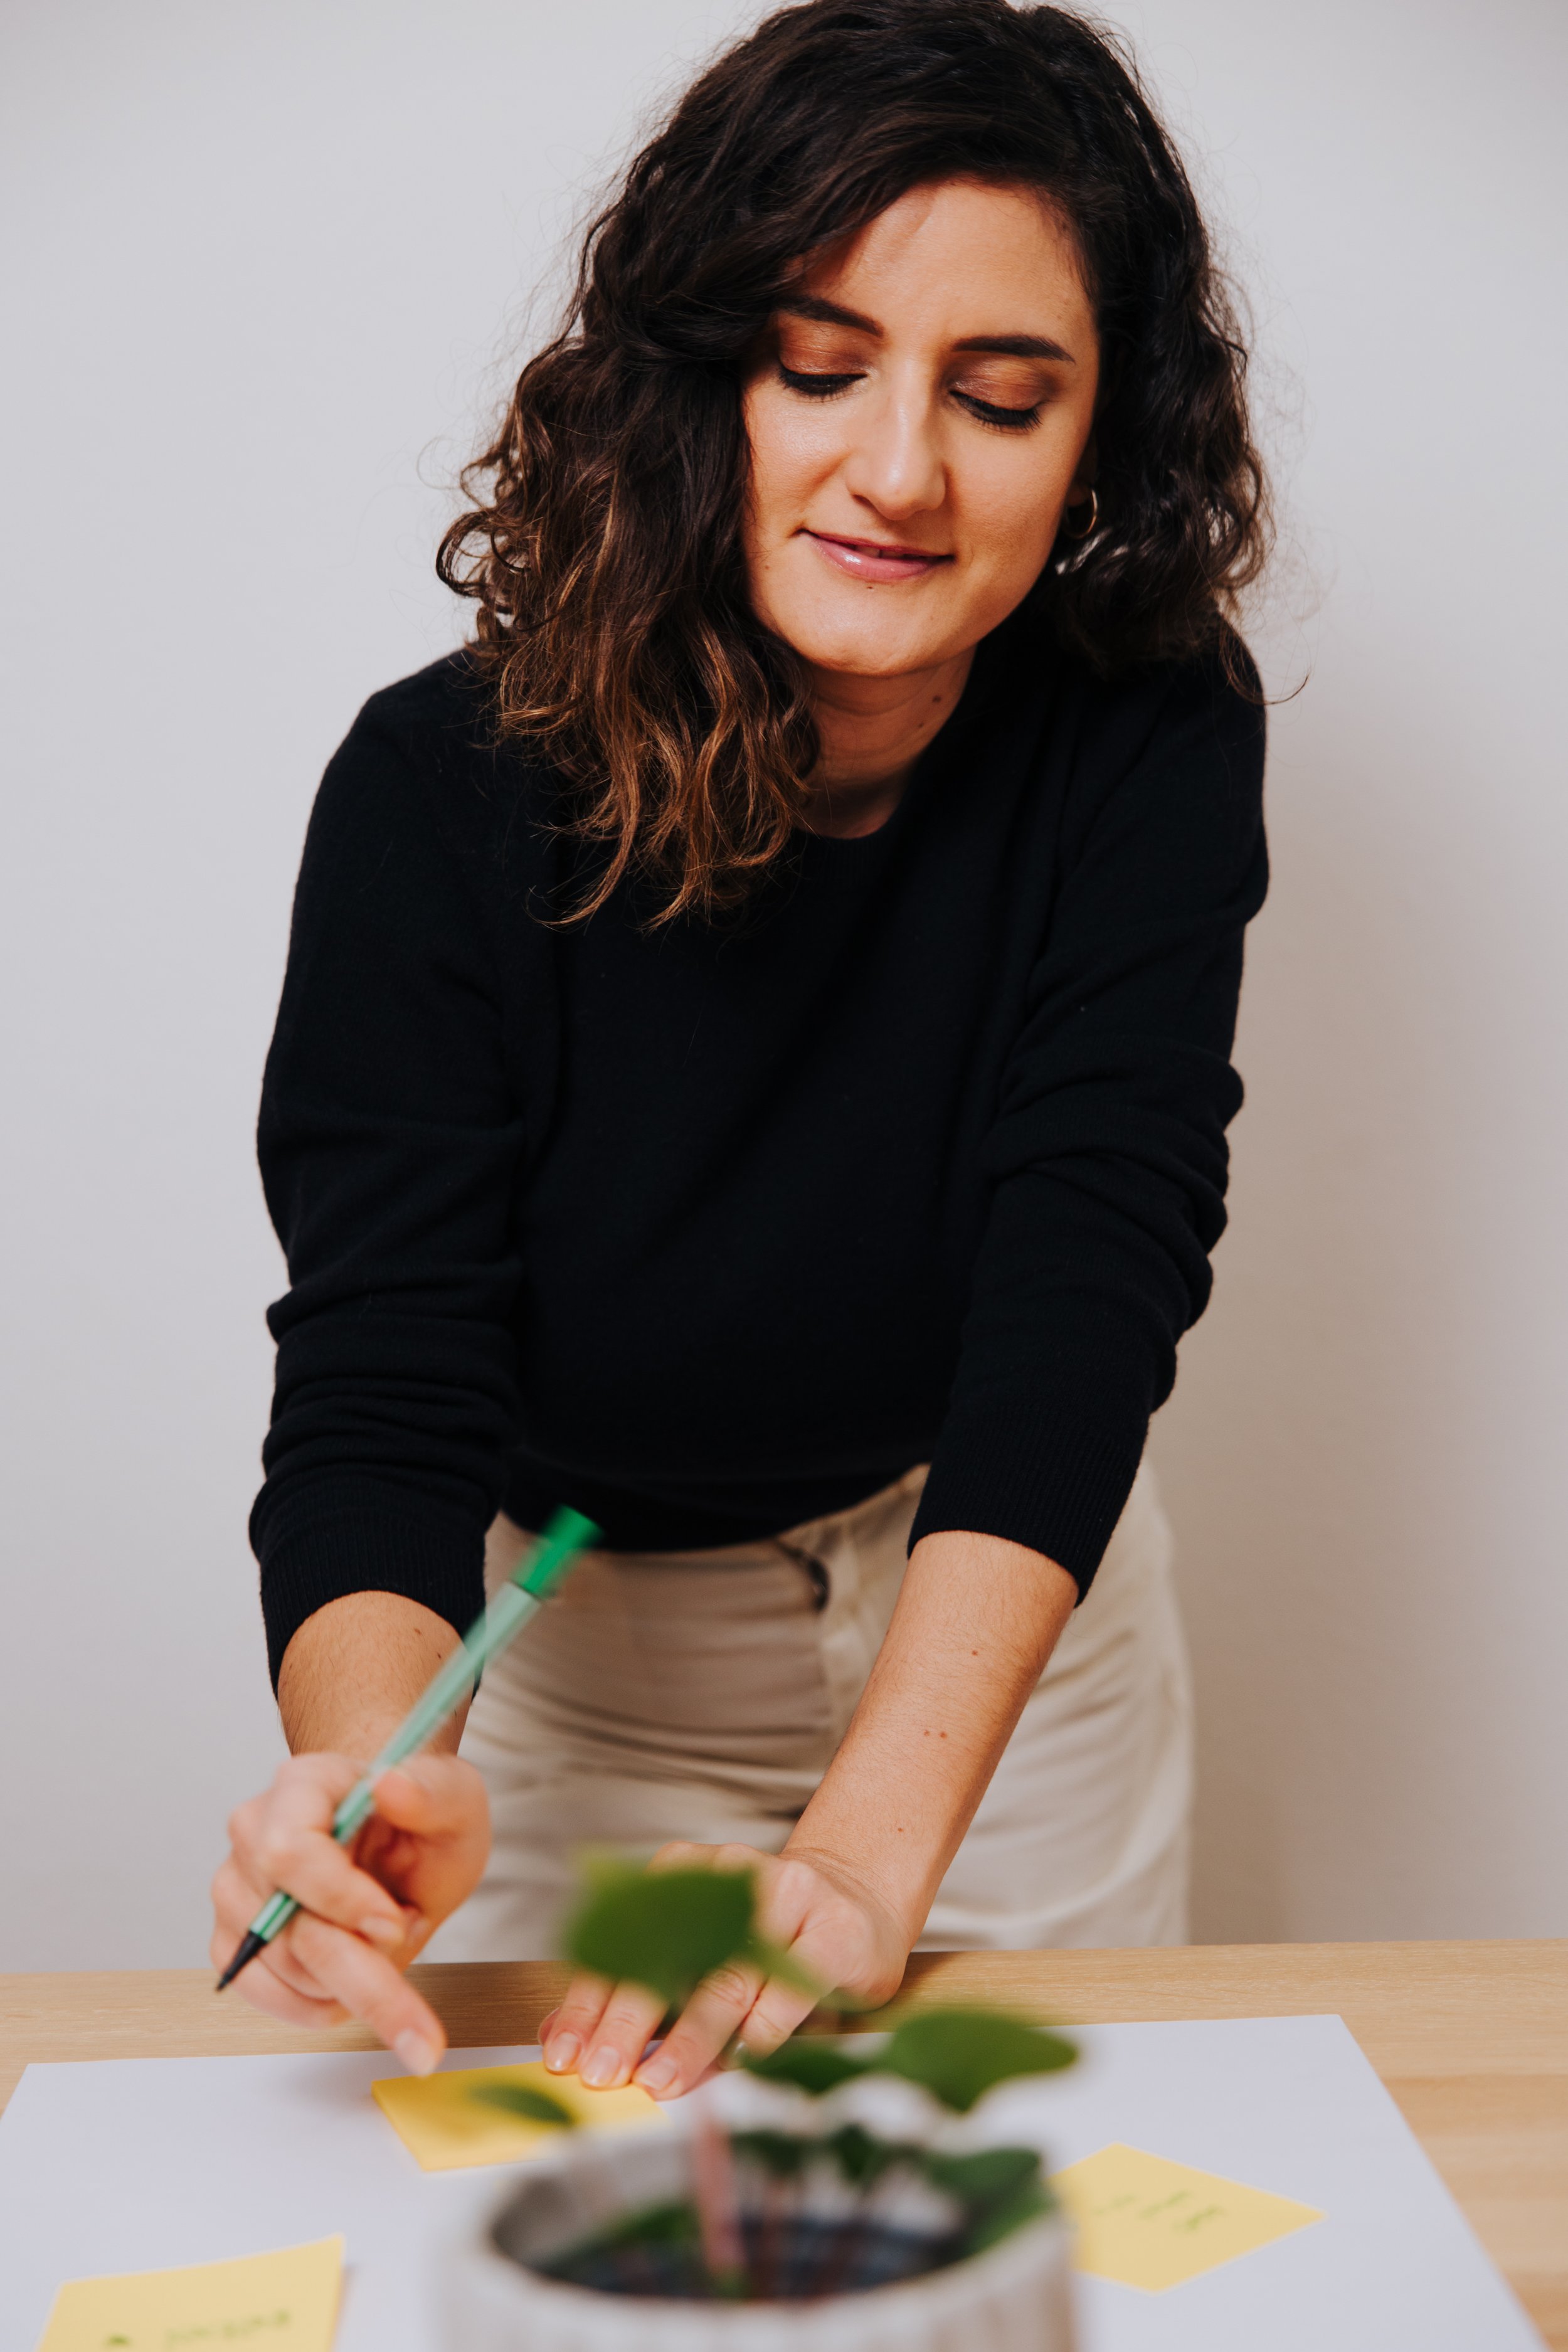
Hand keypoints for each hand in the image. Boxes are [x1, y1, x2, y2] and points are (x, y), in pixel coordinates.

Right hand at [209, 1750, 489, 2070]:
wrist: (399, 1841)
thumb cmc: (422, 1817)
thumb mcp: (455, 1799)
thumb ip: (431, 1794)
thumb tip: (390, 1784)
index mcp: (303, 1784)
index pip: (289, 1850)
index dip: (339, 1899)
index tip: (393, 1923)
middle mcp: (254, 1831)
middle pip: (288, 1926)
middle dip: (362, 1976)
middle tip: (419, 2023)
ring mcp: (236, 1887)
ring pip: (282, 1968)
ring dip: (350, 1982)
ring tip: (388, 1943)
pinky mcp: (234, 1937)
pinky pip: (263, 1993)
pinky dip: (317, 2005)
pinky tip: (356, 1984)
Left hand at [537, 1840, 910, 2100]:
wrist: (855, 1905)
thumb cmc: (765, 1942)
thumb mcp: (699, 1956)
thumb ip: (645, 1997)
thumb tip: (572, 2046)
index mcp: (683, 1874)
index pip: (622, 1943)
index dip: (588, 2001)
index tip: (563, 2054)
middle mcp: (728, 1875)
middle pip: (666, 1957)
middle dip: (627, 2022)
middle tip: (602, 2075)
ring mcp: (784, 1898)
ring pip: (726, 1978)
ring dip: (689, 2038)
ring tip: (660, 2081)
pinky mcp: (831, 1931)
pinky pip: (787, 1990)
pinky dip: (759, 2031)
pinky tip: (738, 2061)